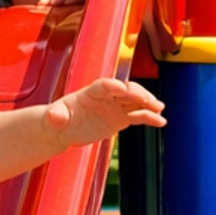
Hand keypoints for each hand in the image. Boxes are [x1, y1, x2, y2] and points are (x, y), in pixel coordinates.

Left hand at [46, 76, 164, 147]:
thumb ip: (55, 115)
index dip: (113, 86)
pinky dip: (149, 118)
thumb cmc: (58, 119)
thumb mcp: (54, 118)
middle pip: (124, 90)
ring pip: (134, 102)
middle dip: (136, 93)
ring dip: (147, 103)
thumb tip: (54, 116)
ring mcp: (115, 107)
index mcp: (89, 92)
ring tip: (159, 108)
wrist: (64, 129)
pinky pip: (138, 116)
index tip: (123, 88)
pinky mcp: (121, 118)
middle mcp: (106, 97)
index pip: (103, 85)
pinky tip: (160, 122)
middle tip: (146, 99)